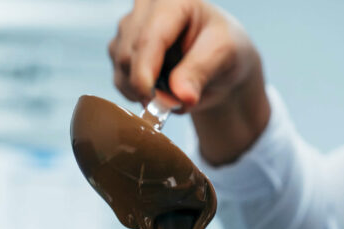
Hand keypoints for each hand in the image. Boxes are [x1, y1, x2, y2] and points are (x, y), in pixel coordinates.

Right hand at [108, 0, 270, 164]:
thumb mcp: (223, 56)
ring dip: (141, 92)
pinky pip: (118, 79)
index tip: (151, 101)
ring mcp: (129, 27)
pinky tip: (157, 92)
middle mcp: (144, 7)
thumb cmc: (224, 50)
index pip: (148, 38)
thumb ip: (200, 72)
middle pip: (128, 55)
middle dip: (147, 87)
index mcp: (171, 0)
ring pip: (120, 68)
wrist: (218, 62)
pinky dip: (136, 94)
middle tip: (174, 104)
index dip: (144, 73)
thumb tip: (181, 98)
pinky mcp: (121, 48)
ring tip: (170, 95)